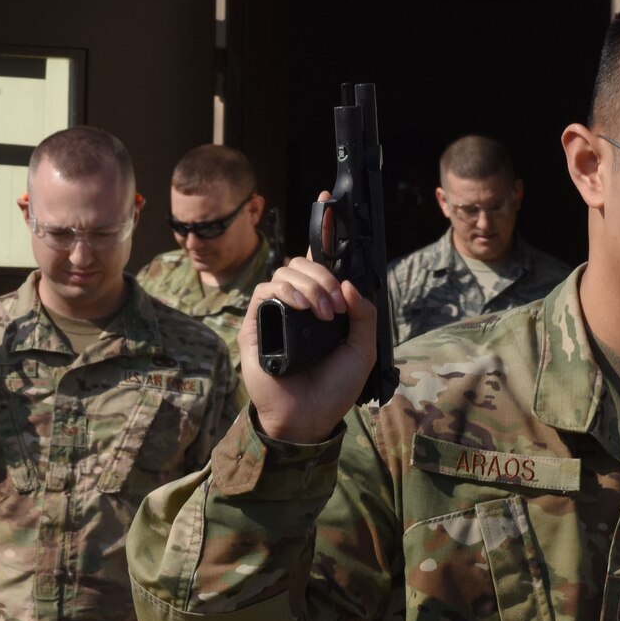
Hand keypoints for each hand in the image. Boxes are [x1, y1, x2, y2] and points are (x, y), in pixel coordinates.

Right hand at [236, 235, 376, 444]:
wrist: (309, 418)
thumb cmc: (334, 388)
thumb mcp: (362, 349)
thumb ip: (364, 315)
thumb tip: (348, 284)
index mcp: (321, 305)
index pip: (319, 261)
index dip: (322, 230)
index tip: (327, 202)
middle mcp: (296, 304)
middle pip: (302, 263)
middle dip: (323, 275)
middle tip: (337, 305)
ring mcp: (274, 312)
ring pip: (285, 272)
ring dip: (309, 286)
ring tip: (323, 314)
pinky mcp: (255, 324)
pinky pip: (265, 291)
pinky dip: (286, 292)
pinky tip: (301, 309)